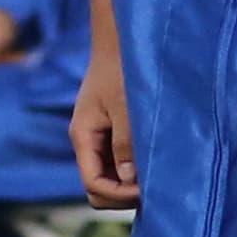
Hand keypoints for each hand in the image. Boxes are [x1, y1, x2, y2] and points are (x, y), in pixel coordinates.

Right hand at [72, 0, 138, 208]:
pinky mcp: (109, 134)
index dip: (118, 194)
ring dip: (128, 184)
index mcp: (82, 136)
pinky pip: (116, 166)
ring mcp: (97, 139)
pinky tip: (150, 163)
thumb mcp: (125, 109)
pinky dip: (131, 172)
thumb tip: (130, 182)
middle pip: (97, 188)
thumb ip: (125, 145)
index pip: (92, 184)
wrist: (119, 42)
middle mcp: (87, 141)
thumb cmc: (120, 71)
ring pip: (108, 179)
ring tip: (154, 175)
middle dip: (122, 195)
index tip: (146, 187)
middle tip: (152, 186)